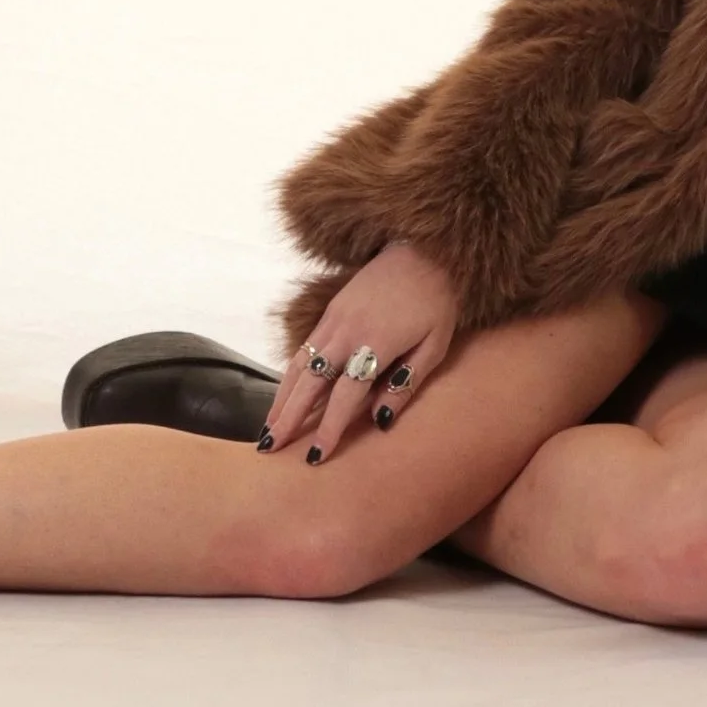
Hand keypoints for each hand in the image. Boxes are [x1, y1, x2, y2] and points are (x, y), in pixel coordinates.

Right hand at [259, 240, 460, 465]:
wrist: (422, 249)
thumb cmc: (436, 302)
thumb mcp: (435, 345)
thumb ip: (407, 383)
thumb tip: (381, 421)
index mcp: (376, 343)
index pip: (346, 395)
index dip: (329, 427)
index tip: (315, 457)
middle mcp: (347, 331)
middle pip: (310, 381)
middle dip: (289, 417)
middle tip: (271, 449)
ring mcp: (334, 318)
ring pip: (299, 364)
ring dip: (282, 397)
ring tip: (269, 428)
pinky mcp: (331, 310)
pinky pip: (305, 347)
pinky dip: (290, 374)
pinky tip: (284, 394)